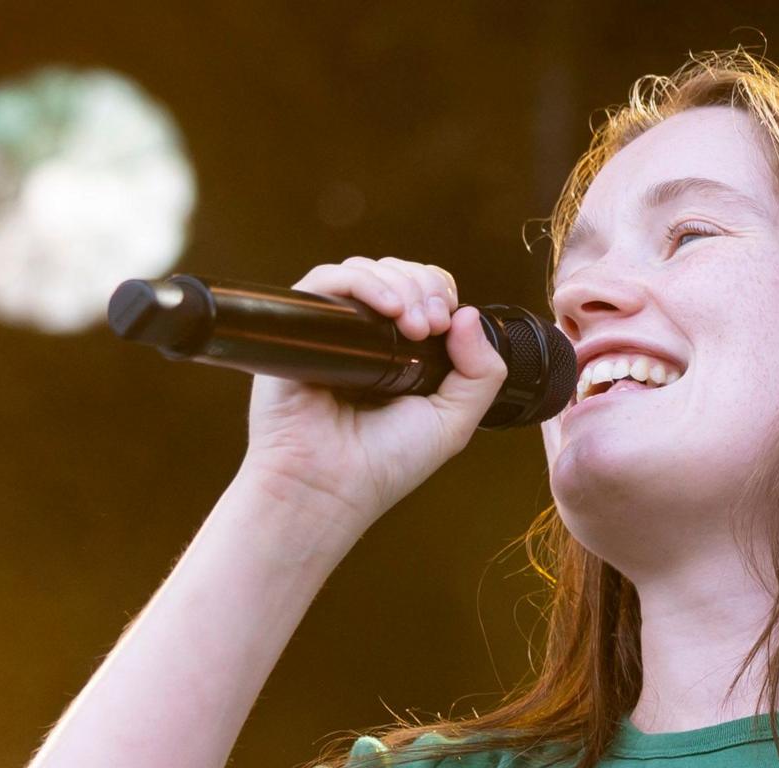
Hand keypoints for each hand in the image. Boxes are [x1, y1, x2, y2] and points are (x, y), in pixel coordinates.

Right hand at [239, 256, 509, 536]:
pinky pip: (325, 281)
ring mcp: (330, 330)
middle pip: (396, 273)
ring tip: (415, 324)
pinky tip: (387, 307)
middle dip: (424, 287)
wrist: (329, 487)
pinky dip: (362, 282)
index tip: (449, 322)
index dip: (439, 294)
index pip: (421, 293)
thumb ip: (480, 374)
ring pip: (364, 270)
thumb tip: (470, 315)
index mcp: (399, 352)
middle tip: (433, 324)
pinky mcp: (298, 328)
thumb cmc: (383, 464)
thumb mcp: (452, 422)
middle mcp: (364, 336)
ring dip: (400, 284)